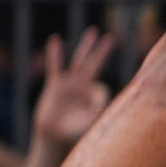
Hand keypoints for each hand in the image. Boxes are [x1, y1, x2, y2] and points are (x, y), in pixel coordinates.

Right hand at [28, 28, 114, 166]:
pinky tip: (55, 39)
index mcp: (94, 96)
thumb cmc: (74, 131)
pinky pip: (56, 66)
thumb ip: (97, 112)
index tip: (93, 112)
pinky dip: (56, 54)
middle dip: (103, 52)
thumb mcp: (89, 122)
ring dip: (86, 46)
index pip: (102, 89)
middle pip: (95, 64)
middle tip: (112, 38)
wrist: (54, 135)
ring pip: (79, 61)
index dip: (98, 100)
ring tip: (93, 32)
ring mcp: (70, 84)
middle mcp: (83, 86)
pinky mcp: (55, 85)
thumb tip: (103, 100)